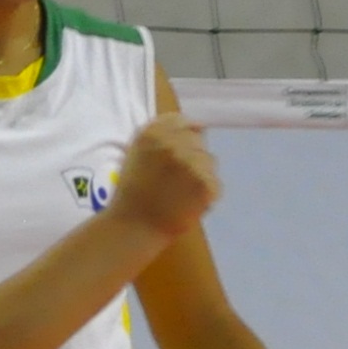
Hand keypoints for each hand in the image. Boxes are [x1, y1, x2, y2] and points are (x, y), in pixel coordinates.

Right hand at [108, 117, 221, 237]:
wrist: (133, 228)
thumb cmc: (132, 193)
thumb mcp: (137, 153)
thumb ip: (163, 136)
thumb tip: (198, 126)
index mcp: (153, 133)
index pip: (182, 121)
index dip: (182, 138)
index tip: (176, 154)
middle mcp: (174, 143)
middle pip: (198, 141)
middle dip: (191, 156)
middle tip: (176, 180)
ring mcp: (192, 163)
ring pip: (209, 161)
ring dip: (201, 175)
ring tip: (181, 194)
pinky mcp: (207, 184)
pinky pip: (215, 183)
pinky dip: (206, 195)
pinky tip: (188, 204)